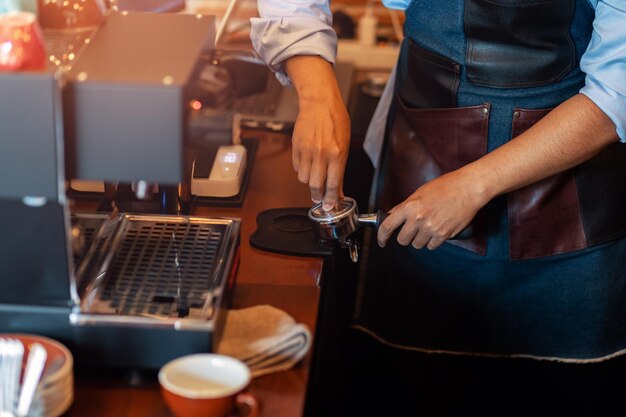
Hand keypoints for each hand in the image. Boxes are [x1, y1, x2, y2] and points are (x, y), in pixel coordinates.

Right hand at [285, 56, 349, 210]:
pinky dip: (302, 170)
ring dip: (309, 182)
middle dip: (317, 196)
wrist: (320, 103)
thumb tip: (338, 189)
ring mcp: (307, 150)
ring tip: (314, 177)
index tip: (329, 207)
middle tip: (319, 199)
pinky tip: (308, 164)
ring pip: (304, 178)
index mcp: (337, 154)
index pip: (333, 183)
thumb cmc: (336, 122)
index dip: (330, 199)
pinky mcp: (296, 147)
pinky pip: (297, 167)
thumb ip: (340, 168)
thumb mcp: (344, 145)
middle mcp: (321, 154)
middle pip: (316, 185)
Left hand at [377, 170, 488, 249]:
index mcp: (410, 206)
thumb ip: (405, 206)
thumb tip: (391, 216)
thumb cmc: (446, 187)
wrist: (468, 188)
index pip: (388, 226)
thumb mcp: (420, 192)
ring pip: (417, 244)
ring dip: (420, 239)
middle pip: (402, 240)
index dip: (382, 236)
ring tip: (428, 227)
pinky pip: (431, 246)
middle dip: (405, 237)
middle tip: (412, 230)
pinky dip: (432, 241)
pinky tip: (437, 230)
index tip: (382, 240)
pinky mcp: (443, 235)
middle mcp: (419, 218)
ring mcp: (431, 228)